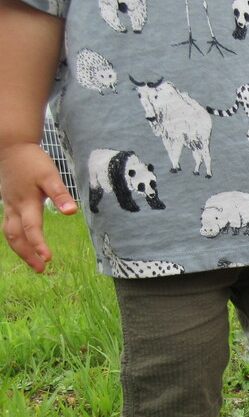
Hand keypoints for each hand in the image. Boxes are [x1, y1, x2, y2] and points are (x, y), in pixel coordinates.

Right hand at [0, 143, 76, 271]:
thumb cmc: (32, 161)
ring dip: (20, 249)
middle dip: (27, 254)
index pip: (31, 228)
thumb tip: (72, 212)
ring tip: (34, 263)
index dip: (38, 244)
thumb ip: (60, 194)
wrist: (11, 146)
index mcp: (25, 203)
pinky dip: (16, 238)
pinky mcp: (8, 203)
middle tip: (41, 269)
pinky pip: (8, 226)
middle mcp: (14, 207)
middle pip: (15, 237)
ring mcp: (9, 205)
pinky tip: (24, 244)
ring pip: (9, 233)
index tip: (48, 258)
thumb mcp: (50, 175)